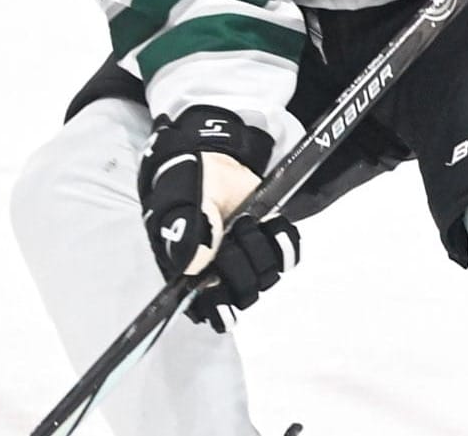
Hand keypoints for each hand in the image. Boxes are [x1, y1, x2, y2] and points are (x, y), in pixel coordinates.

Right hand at [137, 105, 299, 331]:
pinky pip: (288, 255)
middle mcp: (221, 272)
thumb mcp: (179, 205)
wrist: (213, 158)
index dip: (220, 307)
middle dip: (241, 264)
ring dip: (259, 247)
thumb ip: (184, 234)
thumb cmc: (187, 183)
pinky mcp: (269, 240)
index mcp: (192, 273)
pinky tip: (270, 223)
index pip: (209, 310)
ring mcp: (248, 257)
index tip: (222, 288)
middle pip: (244, 294)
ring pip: (267, 276)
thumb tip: (193, 265)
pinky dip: (283, 239)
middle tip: (230, 236)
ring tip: (244, 222)